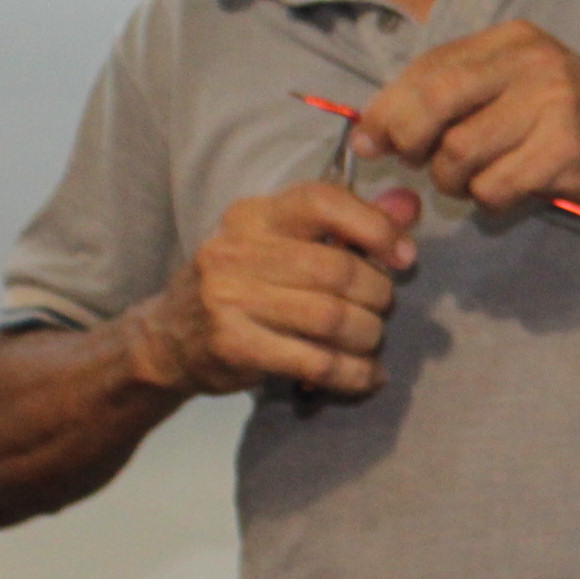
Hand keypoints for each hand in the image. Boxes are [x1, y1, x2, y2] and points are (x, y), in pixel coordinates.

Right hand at [125, 182, 419, 398]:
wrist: (169, 338)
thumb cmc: (243, 284)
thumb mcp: (285, 243)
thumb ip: (350, 223)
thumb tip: (410, 205)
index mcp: (253, 214)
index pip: (323, 201)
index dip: (375, 227)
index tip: (405, 256)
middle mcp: (236, 250)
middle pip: (338, 270)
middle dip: (378, 294)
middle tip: (382, 309)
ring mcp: (230, 299)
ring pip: (332, 318)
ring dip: (368, 336)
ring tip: (371, 343)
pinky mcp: (234, 346)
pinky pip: (316, 362)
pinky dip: (353, 373)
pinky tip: (366, 376)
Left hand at [353, 20, 579, 214]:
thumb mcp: (524, 84)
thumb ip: (459, 94)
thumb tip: (375, 128)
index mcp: (513, 40)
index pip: (427, 68)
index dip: (387, 108)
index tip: (369, 141)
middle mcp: (531, 61)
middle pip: (433, 103)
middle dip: (408, 141)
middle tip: (414, 163)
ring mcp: (551, 102)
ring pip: (458, 152)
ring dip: (455, 180)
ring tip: (479, 180)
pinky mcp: (564, 148)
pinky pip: (493, 186)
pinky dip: (490, 200)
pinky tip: (510, 192)